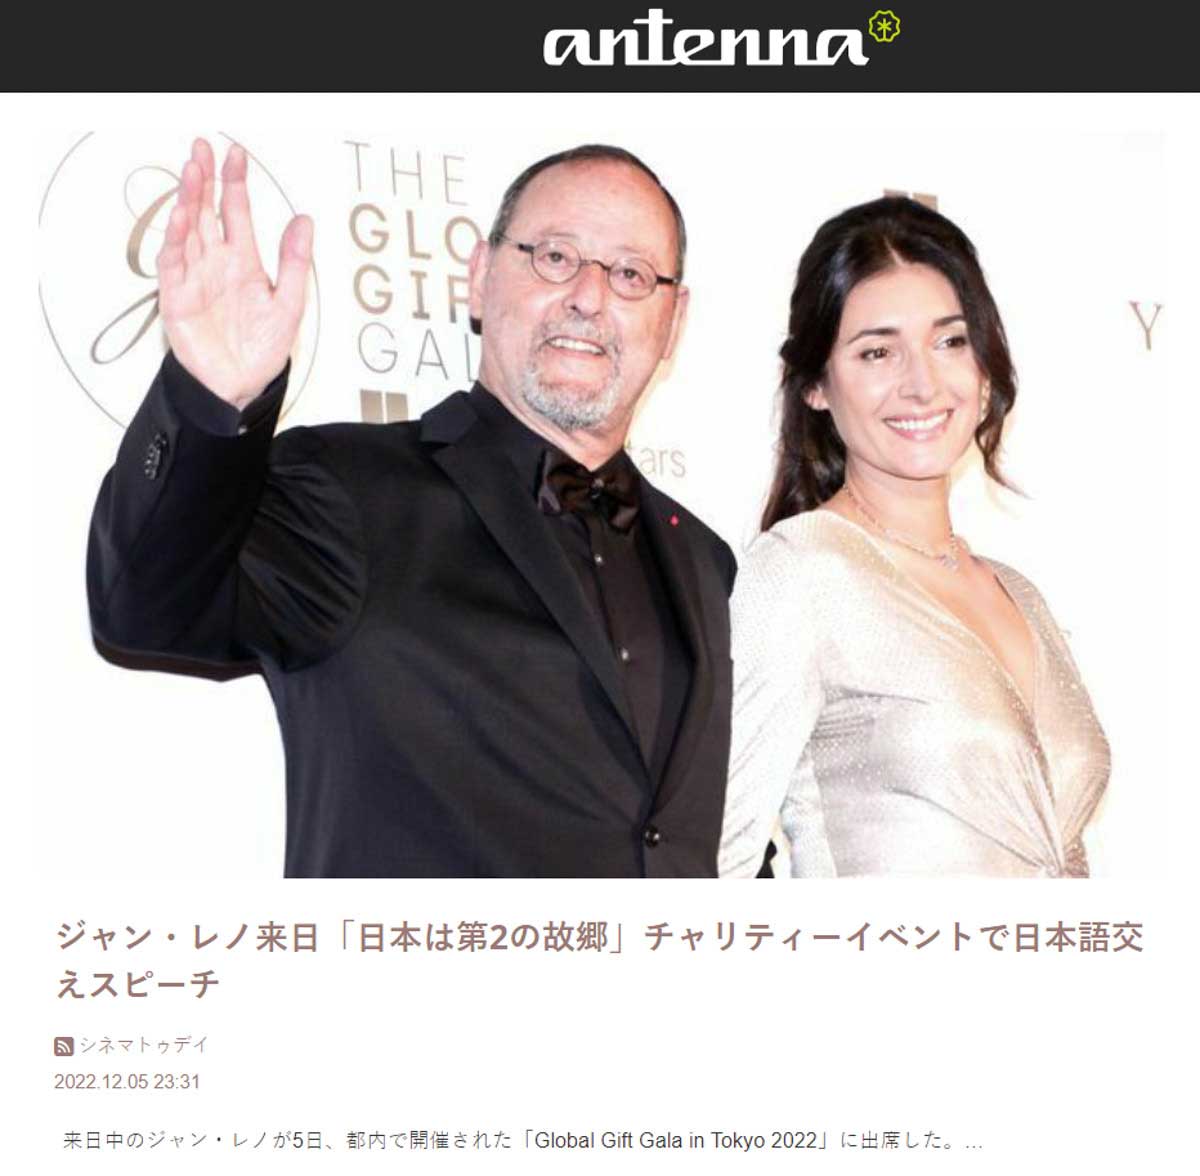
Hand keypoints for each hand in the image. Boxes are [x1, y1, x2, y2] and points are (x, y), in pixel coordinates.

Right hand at [156, 138, 312, 409]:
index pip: (236, 212)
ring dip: (187, 200)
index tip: (237, 155)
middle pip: (206, 212)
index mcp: (243, 261)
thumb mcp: (289, 303)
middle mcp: (216, 264)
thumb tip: (304, 221)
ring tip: (191, 172)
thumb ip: (294, 262)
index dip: (235, 183)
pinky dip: (175, 240)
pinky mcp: (177, 298)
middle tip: (202, 148)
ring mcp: (195, 278)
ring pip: (188, 230)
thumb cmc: (261, 349)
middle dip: (203, 179)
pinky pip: (174, 264)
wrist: (241, 386)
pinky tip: (181, 217)